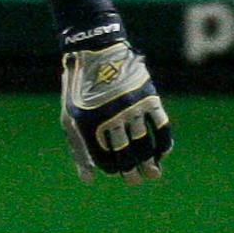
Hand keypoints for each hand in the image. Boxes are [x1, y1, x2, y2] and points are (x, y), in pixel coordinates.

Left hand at [61, 40, 171, 181]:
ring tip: (153, 173)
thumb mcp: (69, 118)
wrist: (95, 51)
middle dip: (132, 171)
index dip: (112, 168)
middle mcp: (111, 119)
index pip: (104, 158)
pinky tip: (163, 152)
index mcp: (89, 125)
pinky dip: (164, 142)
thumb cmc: (80, 90)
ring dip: (150, 161)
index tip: (117, 171)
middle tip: (136, 181)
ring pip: (143, 143)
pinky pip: (161, 126)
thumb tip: (88, 180)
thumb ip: (79, 149)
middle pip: (125, 154)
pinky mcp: (148, 97)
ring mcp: (131, 108)